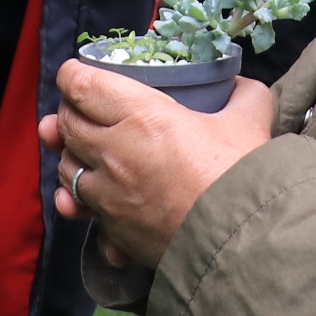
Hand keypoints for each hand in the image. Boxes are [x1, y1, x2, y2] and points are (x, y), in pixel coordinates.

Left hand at [36, 61, 275, 269]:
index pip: (80, 85)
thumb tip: (238, 84)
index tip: (79, 73)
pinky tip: (90, 199)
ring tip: (88, 151)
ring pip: (66, 167)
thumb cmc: (241, 176)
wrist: (244, 242)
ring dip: (71, 155)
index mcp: (141, 115)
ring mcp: (108, 194)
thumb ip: (242, 94)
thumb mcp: (249, 120)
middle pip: (66, 123)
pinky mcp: (113, 229)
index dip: (73, 74)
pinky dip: (78, 202)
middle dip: (70, 111)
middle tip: (84, 108)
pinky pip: (80, 209)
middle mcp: (114, 152)